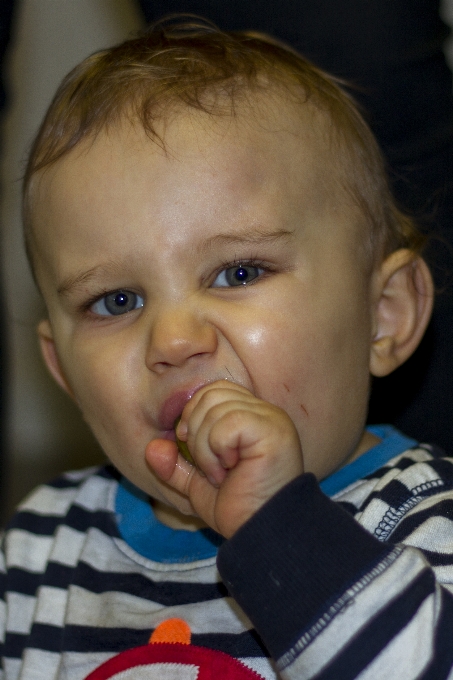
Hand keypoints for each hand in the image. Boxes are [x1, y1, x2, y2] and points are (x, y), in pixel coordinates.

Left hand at [145, 381, 303, 537]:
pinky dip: (216, 450)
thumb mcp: (198, 487)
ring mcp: (270, 419)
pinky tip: (229, 471)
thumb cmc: (240, 510)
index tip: (192, 449)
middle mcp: (265, 412)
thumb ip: (174, 466)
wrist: (264, 534)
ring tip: (220, 474)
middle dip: (195, 433)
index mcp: (252, 417)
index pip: (214, 391)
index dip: (193, 414)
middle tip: (210, 468)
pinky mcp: (272, 430)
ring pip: (215, 409)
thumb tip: (152, 447)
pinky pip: (226, 424)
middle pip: (210, 395)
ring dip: (205, 447)